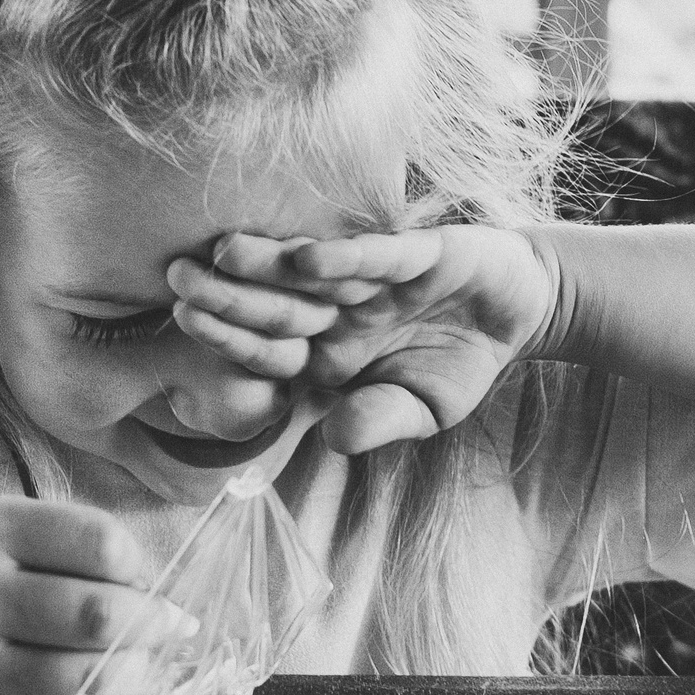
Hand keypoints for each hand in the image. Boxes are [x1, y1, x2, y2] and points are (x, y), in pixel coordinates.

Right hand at [0, 497, 191, 694]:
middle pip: (100, 614)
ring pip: (85, 679)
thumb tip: (162, 597)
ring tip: (138, 662)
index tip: (140, 577)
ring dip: (133, 673)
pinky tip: (96, 693)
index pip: (100, 544)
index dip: (138, 565)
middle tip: (167, 626)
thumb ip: (67, 546)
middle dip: (153, 623)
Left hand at [167, 226, 558, 454]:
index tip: (186, 327)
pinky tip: (306, 260)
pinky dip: (345, 259)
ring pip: (313, 275)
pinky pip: (375, 257)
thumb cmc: (458, 363)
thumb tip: (335, 440)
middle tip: (176, 279)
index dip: (230, 341)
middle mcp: (341, 313)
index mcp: (331, 354)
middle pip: (276, 307)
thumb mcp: (425, 409)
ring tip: (221, 254)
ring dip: (269, 265)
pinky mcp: (416, 254)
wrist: (519, 312)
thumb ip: (380, 421)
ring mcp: (374, 282)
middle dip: (227, 295)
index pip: (270, 352)